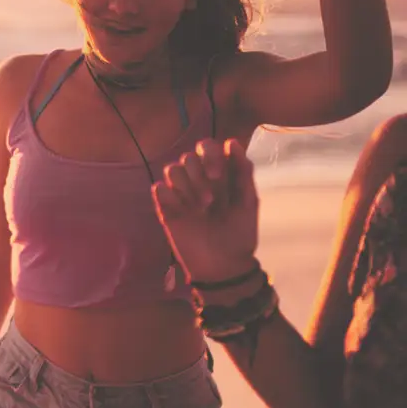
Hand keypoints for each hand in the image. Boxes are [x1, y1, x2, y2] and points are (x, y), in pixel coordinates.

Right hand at [152, 138, 259, 282]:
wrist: (223, 266)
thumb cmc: (240, 234)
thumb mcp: (248, 201)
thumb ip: (242, 171)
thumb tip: (232, 141)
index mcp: (219, 176)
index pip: (207, 147)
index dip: (210, 156)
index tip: (218, 176)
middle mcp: (198, 181)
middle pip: (188, 157)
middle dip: (199, 176)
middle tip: (210, 201)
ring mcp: (181, 195)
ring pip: (172, 169)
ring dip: (187, 187)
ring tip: (200, 209)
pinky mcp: (166, 208)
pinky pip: (159, 188)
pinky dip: (170, 196)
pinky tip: (183, 212)